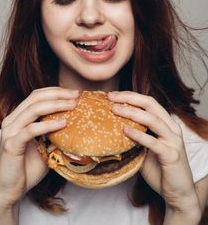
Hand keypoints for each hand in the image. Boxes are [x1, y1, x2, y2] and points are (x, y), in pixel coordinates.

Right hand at [0, 87, 78, 207]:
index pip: (37, 95)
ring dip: (56, 105)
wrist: (11, 191)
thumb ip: (55, 135)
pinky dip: (48, 125)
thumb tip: (76, 126)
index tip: (74, 93)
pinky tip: (63, 123)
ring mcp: (10, 131)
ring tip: (73, 105)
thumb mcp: (46, 147)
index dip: (55, 91)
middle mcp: (12, 120)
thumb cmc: (28, 168)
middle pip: (35, 97)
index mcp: (18, 117)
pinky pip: (31, 130)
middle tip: (76, 95)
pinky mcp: (11, 144)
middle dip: (58, 94)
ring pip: (33, 109)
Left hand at [108, 91, 199, 212]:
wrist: (178, 194)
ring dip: (132, 112)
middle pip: (150, 104)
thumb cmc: (160, 170)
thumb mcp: (145, 149)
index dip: (131, 96)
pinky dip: (138, 135)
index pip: (148, 102)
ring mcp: (173, 141)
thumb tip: (111, 129)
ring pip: (152, 120)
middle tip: (111, 98)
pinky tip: (125, 130)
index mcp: (166, 124)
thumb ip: (135, 137)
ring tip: (115, 110)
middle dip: (129, 98)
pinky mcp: (171, 155)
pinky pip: (153, 142)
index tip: (113, 95)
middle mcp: (172, 128)